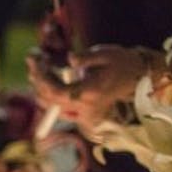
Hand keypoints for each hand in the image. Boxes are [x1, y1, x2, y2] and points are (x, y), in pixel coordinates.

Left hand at [29, 43, 150, 130]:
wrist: (138, 77)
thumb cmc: (121, 62)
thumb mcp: (105, 53)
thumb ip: (84, 58)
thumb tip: (68, 59)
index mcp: (91, 92)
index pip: (56, 92)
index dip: (41, 78)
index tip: (35, 62)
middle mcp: (87, 108)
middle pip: (50, 101)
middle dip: (38, 81)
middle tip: (33, 62)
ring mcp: (86, 116)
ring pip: (53, 108)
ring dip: (41, 90)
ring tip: (38, 70)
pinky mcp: (85, 118)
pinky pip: (61, 111)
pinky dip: (51, 98)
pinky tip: (48, 81)